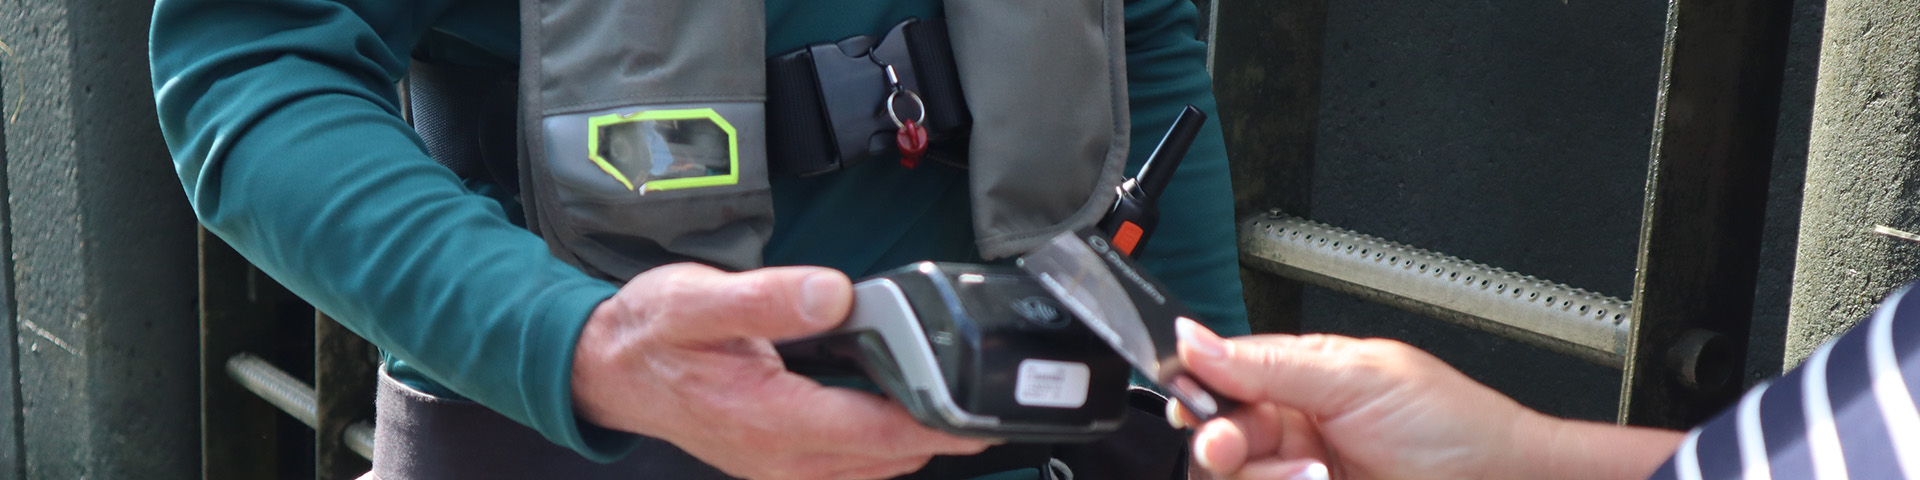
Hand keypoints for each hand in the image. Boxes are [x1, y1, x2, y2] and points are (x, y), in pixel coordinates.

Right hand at [571, 263, 989, 479]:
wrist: (605, 368)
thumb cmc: (650, 332)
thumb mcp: (700, 298)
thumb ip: (770, 298)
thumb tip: (836, 294)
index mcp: (767, 417)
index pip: (876, 431)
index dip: (936, 422)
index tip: (981, 410)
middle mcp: (777, 456)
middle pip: (886, 457)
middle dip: (938, 432)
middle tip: (982, 395)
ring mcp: (777, 467)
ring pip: (871, 468)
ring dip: (913, 441)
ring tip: (951, 401)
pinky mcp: (776, 462)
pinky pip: (848, 466)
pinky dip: (882, 445)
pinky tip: (895, 410)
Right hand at [1169, 320, 1681, 479]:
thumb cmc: (1456, 426)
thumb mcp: (1356, 377)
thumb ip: (1270, 362)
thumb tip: (1195, 336)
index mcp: (1300, 376)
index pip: (1220, 375)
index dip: (1200, 387)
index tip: (1197, 400)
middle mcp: (1292, 427)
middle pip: (1214, 433)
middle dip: (1219, 439)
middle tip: (1231, 443)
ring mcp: (1297, 473)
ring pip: (1230, 475)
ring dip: (1256, 473)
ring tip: (1307, 473)